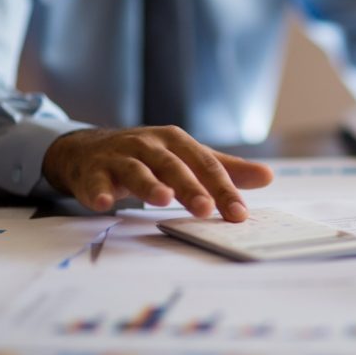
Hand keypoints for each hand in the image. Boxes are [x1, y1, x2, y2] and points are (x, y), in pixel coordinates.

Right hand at [42, 126, 273, 221]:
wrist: (87, 149)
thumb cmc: (145, 156)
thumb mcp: (185, 157)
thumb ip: (224, 169)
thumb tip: (268, 176)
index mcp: (175, 141)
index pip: (205, 165)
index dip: (223, 189)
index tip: (239, 214)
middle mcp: (148, 144)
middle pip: (172, 165)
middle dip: (190, 187)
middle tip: (205, 209)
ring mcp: (118, 156)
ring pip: (136, 170)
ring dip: (149, 185)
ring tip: (162, 200)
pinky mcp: (92, 171)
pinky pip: (95, 182)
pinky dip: (99, 192)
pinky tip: (104, 204)